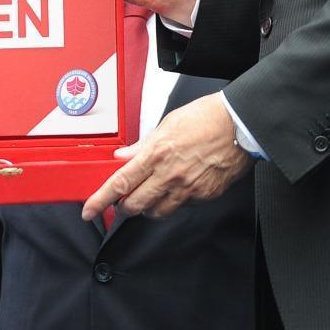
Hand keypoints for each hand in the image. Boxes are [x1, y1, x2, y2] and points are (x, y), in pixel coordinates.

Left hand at [81, 94, 252, 222]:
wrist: (240, 125)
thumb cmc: (206, 118)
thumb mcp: (166, 124)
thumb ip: (142, 145)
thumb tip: (122, 156)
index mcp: (156, 153)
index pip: (120, 183)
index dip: (100, 200)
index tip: (90, 210)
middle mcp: (170, 174)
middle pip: (135, 204)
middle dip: (124, 207)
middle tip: (122, 202)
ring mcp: (188, 188)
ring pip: (157, 212)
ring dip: (148, 207)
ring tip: (150, 194)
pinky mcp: (204, 196)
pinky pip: (181, 206)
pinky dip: (173, 201)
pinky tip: (177, 187)